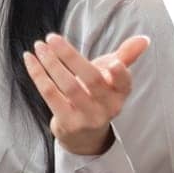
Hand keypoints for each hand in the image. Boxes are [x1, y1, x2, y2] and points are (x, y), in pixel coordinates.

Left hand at [24, 32, 149, 155]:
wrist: (84, 134)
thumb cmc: (98, 96)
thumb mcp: (113, 78)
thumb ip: (126, 56)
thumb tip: (144, 39)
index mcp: (120, 94)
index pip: (124, 83)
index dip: (120, 75)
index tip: (112, 63)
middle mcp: (107, 107)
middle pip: (92, 80)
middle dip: (71, 56)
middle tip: (53, 37)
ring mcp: (87, 117)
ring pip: (69, 86)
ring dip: (51, 63)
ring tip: (39, 46)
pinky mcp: (67, 122)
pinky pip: (51, 95)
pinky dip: (38, 75)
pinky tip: (30, 59)